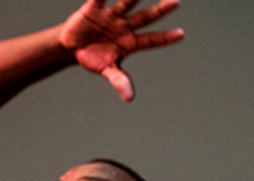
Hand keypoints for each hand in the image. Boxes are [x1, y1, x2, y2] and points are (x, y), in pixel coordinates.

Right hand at [59, 0, 184, 101]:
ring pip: (126, 4)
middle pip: (145, 18)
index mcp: (130, 42)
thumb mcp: (106, 70)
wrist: (72, 46)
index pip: (151, 40)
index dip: (165, 38)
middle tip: (176, 2)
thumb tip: (129, 98)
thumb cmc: (94, 58)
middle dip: (159, 11)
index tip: (181, 34)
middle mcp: (125, 26)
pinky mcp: (94, 8)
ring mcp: (111, 16)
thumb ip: (119, 80)